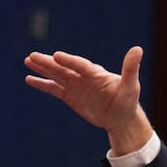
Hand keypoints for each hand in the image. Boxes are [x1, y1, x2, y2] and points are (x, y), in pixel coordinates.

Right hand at [24, 46, 152, 153]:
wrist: (121, 118)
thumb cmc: (128, 101)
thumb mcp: (131, 87)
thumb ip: (131, 68)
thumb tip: (138, 49)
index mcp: (96, 73)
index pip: (81, 65)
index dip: (69, 61)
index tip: (57, 56)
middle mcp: (83, 76)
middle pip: (64, 68)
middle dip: (49, 63)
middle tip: (33, 56)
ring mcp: (76, 85)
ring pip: (56, 75)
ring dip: (42, 68)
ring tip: (28, 60)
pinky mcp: (70, 96)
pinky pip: (53, 89)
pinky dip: (42, 84)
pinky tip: (29, 79)